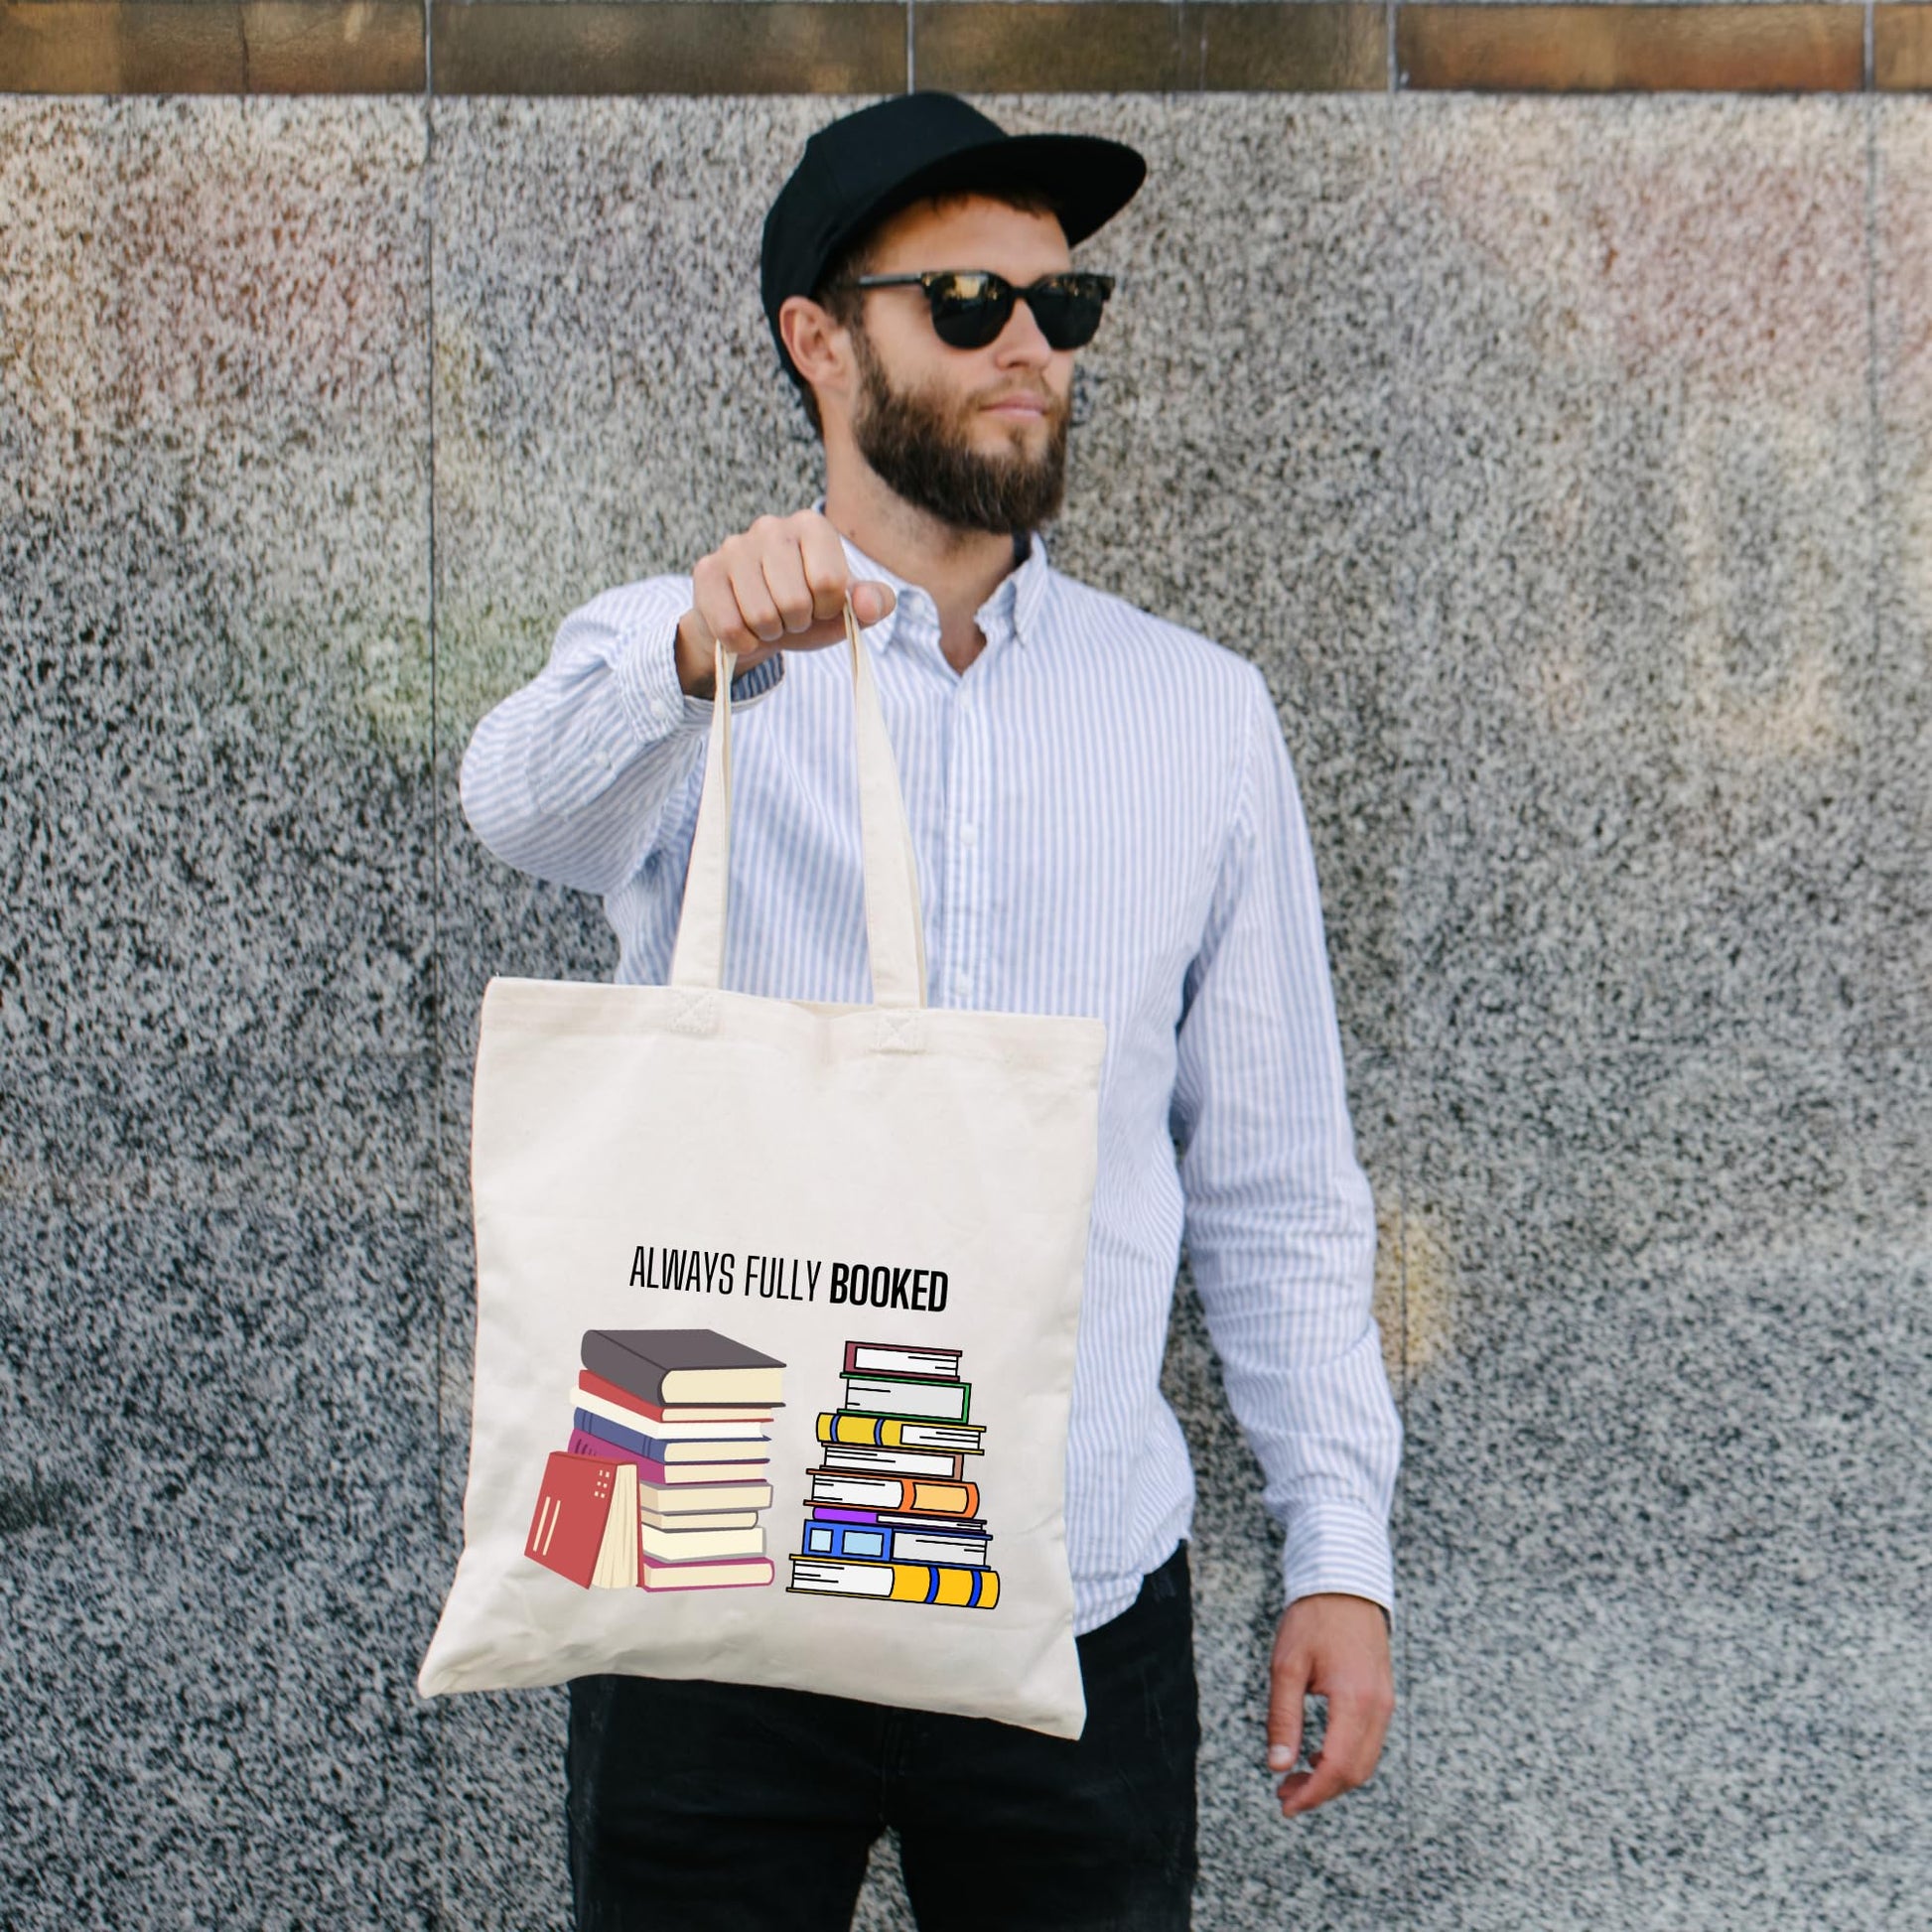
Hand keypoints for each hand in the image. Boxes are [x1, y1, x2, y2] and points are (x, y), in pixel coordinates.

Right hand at [676, 509, 895, 698]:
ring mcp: (734, 546)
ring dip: (770, 633)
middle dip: (797, 623)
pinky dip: (742, 642)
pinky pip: (730, 627)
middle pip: (794, 602)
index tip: (821, 605)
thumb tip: (869, 604)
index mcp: (811, 525)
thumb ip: (873, 604)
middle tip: (791, 616)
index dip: (829, 609)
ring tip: (769, 620)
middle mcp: (771, 526)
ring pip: (761, 616)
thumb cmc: (806, 609)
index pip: (830, 582)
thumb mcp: (845, 608)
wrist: (753, 623)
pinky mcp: (706, 571)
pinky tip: (745, 628)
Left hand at [1266, 1592, 1393, 1817]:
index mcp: (1355, 1700)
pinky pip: (1369, 1742)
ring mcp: (1385, 1703)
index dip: (1312, 1794)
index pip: (1337, 1766)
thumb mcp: (1287, 1666)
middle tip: (1284, 1794)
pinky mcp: (1383, 1697)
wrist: (1344, 1584)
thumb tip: (1278, 1765)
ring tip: (1296, 1777)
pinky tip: (1317, 1755)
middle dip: (1321, 1791)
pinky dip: (1345, 1758)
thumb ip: (1283, 1718)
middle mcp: (1378, 1707)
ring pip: (1365, 1761)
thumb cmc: (1312, 1619)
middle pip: (1355, 1772)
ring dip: (1333, 1777)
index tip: (1286, 1804)